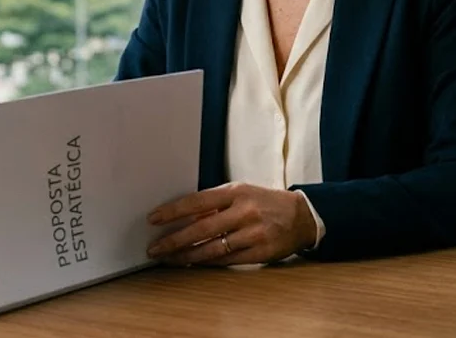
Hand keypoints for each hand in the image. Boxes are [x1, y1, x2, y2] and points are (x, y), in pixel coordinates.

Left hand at [145, 182, 317, 265]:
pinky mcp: (261, 252)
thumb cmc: (265, 202)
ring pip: (212, 248)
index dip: (173, 211)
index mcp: (236, 192)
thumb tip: (184, 217)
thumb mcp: (241, 192)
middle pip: (201, 229)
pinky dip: (208, 263)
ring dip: (187, 256)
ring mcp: (253, 233)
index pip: (197, 201)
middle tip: (155, 248)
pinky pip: (228, 260)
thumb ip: (215, 203)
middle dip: (174, 240)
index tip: (154, 219)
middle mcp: (244, 211)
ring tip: (169, 259)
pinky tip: (193, 263)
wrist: (301, 216)